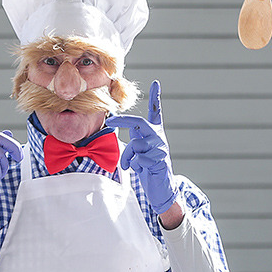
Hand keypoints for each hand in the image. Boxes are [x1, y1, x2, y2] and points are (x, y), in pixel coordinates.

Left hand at [105, 80, 176, 213]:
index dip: (156, 97)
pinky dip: (135, 166)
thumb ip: (137, 139)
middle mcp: (159, 138)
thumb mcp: (141, 151)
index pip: (156, 112)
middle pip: (139, 123)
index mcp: (155, 133)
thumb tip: (126, 129)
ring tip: (129, 165)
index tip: (156, 82)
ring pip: (135, 146)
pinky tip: (142, 171)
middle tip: (110, 121)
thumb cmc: (148, 169)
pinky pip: (138, 160)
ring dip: (127, 157)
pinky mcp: (159, 161)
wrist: (161, 188)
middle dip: (122, 120)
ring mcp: (160, 149)